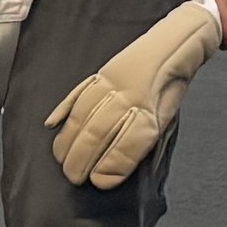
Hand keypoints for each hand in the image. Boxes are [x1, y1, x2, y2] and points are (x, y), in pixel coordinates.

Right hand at [47, 0, 220, 188]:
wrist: (174, 43)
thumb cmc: (171, 88)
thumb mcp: (169, 120)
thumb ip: (146, 143)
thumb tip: (122, 170)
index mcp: (152, 112)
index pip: (127, 145)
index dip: (111, 167)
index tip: (99, 183)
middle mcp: (130, 97)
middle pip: (97, 133)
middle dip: (82, 160)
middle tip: (73, 178)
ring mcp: (110, 83)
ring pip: (82, 115)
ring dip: (68, 141)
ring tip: (61, 160)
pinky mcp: (99, 73)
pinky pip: (76, 94)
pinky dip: (61, 111)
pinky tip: (52, 127)